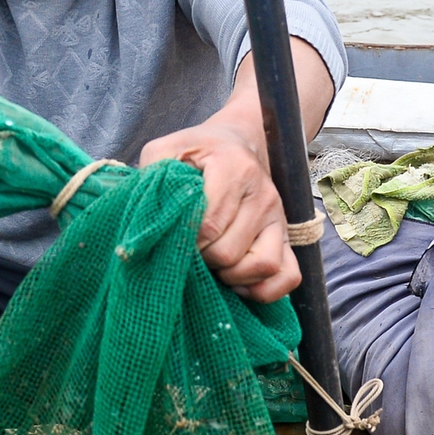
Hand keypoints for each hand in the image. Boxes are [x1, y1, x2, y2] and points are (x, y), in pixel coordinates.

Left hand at [139, 121, 300, 302]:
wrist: (239, 144)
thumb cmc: (198, 152)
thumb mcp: (169, 149)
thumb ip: (152, 171)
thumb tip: (145, 213)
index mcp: (234, 169)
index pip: (208, 225)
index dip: (186, 243)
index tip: (173, 238)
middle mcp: (262, 194)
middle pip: (229, 252)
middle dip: (203, 261)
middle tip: (190, 252)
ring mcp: (279, 218)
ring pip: (262, 266)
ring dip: (231, 277)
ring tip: (213, 266)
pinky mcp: (287, 236)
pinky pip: (288, 276)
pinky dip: (263, 290)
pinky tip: (238, 281)